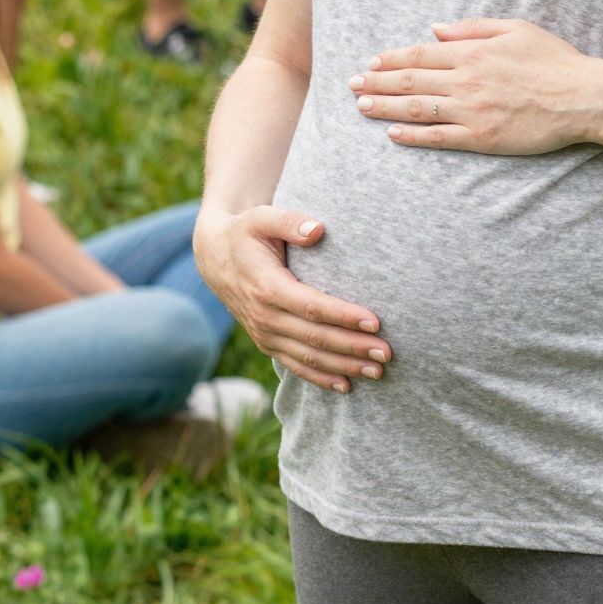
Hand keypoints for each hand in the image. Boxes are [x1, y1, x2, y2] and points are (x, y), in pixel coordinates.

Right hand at [193, 206, 391, 393]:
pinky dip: (321, 378)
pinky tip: (346, 386)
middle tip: (386, 353)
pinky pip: (295, 366)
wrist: (215, 257)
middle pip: (316, 338)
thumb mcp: (261, 218)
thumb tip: (319, 230)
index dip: (343, 316)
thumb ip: (290, 222)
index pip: (312, 307)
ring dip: (344, 367)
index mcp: (267, 288)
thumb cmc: (246, 233)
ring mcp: (264, 334)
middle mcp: (265, 317)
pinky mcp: (266, 343)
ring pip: (309, 358)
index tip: (375, 321)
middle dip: (353, 347)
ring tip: (377, 372)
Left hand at [350, 17, 602, 155]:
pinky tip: (393, 136)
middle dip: (377, 82)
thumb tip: (436, 27)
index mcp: (473, 51)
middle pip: (411, 80)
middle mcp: (466, 80)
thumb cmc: (553, 60)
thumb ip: (473, 27)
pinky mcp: (481, 138)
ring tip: (362, 107)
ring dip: (385, 107)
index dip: (392, 59)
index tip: (371, 62)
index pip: (421, 54)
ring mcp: (472, 110)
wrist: (582, 97)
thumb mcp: (516, 28)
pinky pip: (439, 137)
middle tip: (352, 85)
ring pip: (417, 108)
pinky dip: (412, 136)